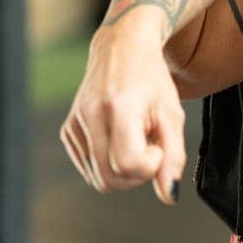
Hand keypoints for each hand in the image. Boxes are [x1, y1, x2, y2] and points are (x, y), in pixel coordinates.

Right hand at [60, 11, 186, 204]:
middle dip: (136, 175)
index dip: (150, 165)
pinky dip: (107, 162)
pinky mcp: (68, 129)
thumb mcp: (172, 113)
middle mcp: (90, 114)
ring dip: (122, 170)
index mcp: (119, 106)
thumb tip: (168, 196)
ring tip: (134, 139)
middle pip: (111, 180)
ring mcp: (75, 122)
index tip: (158, 145)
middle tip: (150, 147)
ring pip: (98, 180)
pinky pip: (88, 168)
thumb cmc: (152, 78)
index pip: (129, 165)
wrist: (122, 46)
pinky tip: (118, 137)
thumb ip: (174, 156)